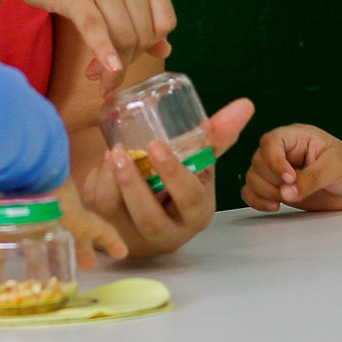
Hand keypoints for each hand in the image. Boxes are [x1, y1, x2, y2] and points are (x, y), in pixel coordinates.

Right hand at [0, 0, 176, 82]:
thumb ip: (137, 7)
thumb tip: (166, 48)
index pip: (164, 20)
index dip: (149, 47)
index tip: (127, 58)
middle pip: (143, 34)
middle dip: (127, 62)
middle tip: (104, 77)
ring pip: (123, 38)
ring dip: (112, 68)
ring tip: (95, 77)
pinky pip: (96, 30)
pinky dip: (104, 55)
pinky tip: (105, 72)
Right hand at [0, 171, 127, 269]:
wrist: (12, 152)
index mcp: (4, 212)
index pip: (3, 240)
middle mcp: (32, 212)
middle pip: (43, 237)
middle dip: (49, 254)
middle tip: (55, 269)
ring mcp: (54, 211)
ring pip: (70, 235)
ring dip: (79, 250)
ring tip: (89, 265)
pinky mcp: (72, 210)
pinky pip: (96, 227)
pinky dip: (109, 240)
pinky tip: (122, 253)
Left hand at [81, 98, 254, 256]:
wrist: (150, 214)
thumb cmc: (178, 185)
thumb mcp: (200, 165)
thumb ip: (217, 136)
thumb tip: (245, 103)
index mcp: (196, 214)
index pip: (189, 198)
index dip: (173, 174)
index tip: (156, 145)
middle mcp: (168, 234)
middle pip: (150, 218)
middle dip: (132, 185)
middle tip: (120, 151)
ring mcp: (134, 238)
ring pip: (115, 215)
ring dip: (109, 181)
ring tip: (110, 153)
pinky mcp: (108, 235)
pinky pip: (96, 211)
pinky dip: (96, 184)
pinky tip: (103, 166)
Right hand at [242, 124, 341, 211]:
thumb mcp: (335, 168)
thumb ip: (312, 179)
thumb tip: (286, 193)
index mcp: (295, 137)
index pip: (270, 142)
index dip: (274, 161)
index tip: (290, 178)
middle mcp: (281, 151)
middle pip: (257, 162)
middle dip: (273, 181)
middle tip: (295, 191)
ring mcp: (276, 171)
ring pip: (252, 178)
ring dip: (265, 193)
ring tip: (288, 199)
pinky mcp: (275, 188)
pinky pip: (251, 192)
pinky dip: (257, 201)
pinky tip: (274, 206)